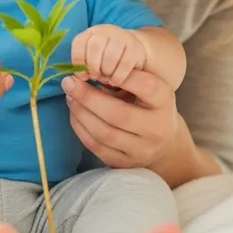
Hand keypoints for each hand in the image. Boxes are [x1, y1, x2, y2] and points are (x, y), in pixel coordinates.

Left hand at [62, 69, 178, 168]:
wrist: (163, 140)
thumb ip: (124, 76)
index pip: (145, 86)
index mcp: (164, 101)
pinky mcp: (125, 164)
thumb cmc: (147, 102)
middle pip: (118, 114)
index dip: (119, 76)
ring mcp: (142, 150)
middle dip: (87, 97)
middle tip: (68, 82)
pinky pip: (96, 147)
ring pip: (104, 133)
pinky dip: (80, 128)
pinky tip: (74, 113)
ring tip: (69, 97)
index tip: (94, 68)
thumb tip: (91, 72)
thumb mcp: (145, 85)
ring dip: (80, 112)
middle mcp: (157, 129)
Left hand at [71, 24, 146, 86]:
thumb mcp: (93, 58)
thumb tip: (79, 78)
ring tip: (106, 78)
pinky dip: (118, 76)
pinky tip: (115, 81)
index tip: (81, 76)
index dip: (78, 61)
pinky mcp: (135, 47)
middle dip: (93, 66)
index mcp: (91, 33)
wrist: (132, 51)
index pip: (79, 42)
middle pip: (94, 47)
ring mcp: (121, 37)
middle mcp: (106, 31)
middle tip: (95, 77)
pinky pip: (125, 63)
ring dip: (106, 71)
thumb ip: (84, 66)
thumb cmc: (106, 59)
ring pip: (110, 56)